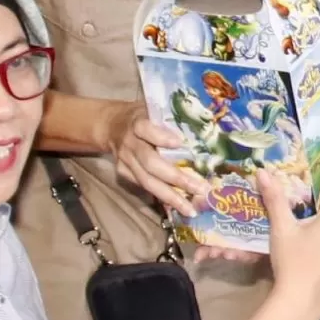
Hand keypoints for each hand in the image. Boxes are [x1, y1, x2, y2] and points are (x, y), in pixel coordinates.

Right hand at [105, 99, 207, 215]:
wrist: (111, 125)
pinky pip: (143, 187)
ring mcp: (124, 160)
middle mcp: (129, 143)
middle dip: (176, 178)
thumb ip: (174, 119)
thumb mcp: (155, 110)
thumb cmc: (144, 116)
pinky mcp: (123, 173)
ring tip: (190, 209)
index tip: (179, 143)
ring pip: (147, 181)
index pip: (146, 129)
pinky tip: (178, 206)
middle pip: (151, 163)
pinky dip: (161, 197)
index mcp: (137, 123)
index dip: (161, 137)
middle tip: (200, 189)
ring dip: (170, 196)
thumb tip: (208, 131)